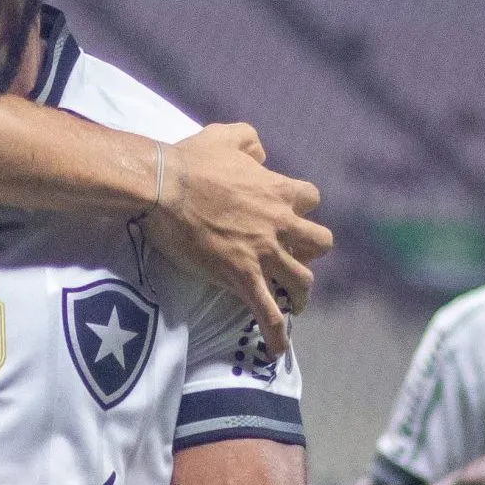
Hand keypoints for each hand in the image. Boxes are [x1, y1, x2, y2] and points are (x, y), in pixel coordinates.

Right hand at [144, 124, 332, 358]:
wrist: (163, 187)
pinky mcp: (241, 276)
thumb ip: (250, 141)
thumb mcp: (225, 135)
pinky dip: (276, 333)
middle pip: (321, 243)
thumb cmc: (190, 161)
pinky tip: (276, 350)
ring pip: (303, 280)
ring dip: (300, 293)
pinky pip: (268, 311)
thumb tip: (261, 155)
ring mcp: (263, 252)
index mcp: (277, 190)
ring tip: (293, 303)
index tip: (287, 215)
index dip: (301, 209)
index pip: (311, 199)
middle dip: (310, 252)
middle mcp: (279, 223)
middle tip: (291, 258)